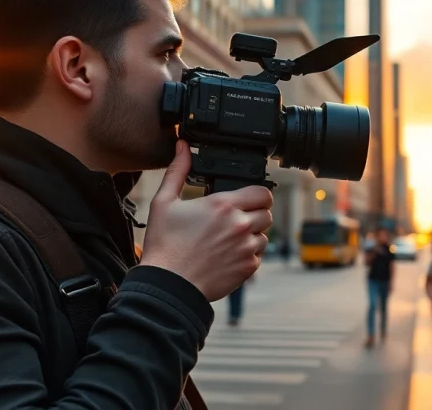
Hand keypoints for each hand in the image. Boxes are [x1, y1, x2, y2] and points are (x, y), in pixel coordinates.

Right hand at [139, 140, 272, 300]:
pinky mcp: (248, 268)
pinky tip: (227, 255)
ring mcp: (246, 247)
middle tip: (236, 219)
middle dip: (254, 214)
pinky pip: (258, 256)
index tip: (245, 199)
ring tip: (229, 239)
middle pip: (267, 213)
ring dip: (252, 235)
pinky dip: (247, 255)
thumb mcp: (164, 202)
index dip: (256, 194)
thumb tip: (182, 146)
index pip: (262, 192)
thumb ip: (177, 170)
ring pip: (264, 235)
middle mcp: (240, 224)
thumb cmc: (164, 245)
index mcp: (223, 204)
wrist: (168, 285)